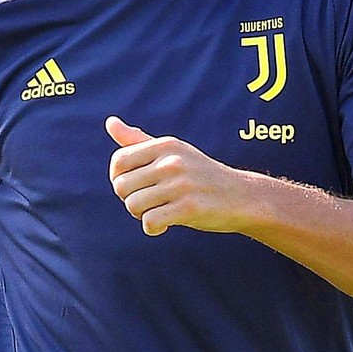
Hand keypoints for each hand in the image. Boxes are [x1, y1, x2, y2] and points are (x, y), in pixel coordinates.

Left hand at [106, 116, 245, 235]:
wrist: (242, 196)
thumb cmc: (201, 175)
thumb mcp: (173, 152)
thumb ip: (139, 141)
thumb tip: (110, 122)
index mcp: (166, 145)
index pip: (118, 161)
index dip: (119, 179)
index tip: (135, 187)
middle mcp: (172, 161)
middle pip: (121, 186)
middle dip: (130, 199)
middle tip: (150, 203)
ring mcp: (181, 184)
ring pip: (133, 205)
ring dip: (141, 215)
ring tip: (158, 212)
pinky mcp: (190, 207)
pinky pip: (150, 222)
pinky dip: (153, 228)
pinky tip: (165, 226)